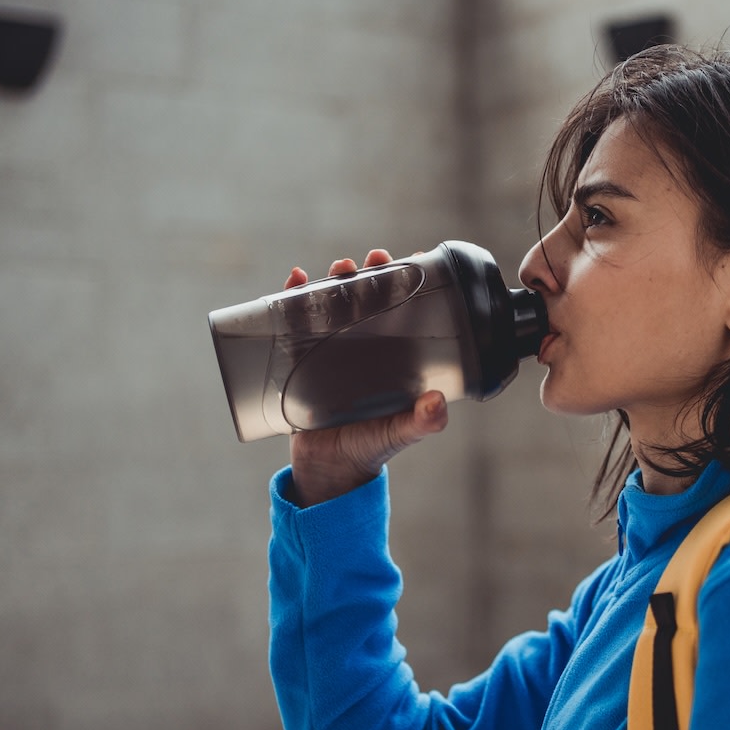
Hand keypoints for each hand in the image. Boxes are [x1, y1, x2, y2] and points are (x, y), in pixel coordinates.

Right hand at [282, 249, 448, 505]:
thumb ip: (420, 423)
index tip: (412, 259)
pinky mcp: (303, 358)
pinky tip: (293, 281)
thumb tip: (437, 404)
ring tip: (338, 268)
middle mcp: (366, 348)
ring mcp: (333, 351)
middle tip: (371, 260)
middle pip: (369, 299)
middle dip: (370, 274)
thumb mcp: (398, 433)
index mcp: (394, 358)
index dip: (408, 283)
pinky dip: (293, 297)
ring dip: (335, 280)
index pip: (405, 310)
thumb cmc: (369, 448)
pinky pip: (297, 321)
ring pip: (334, 304)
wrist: (327, 471)